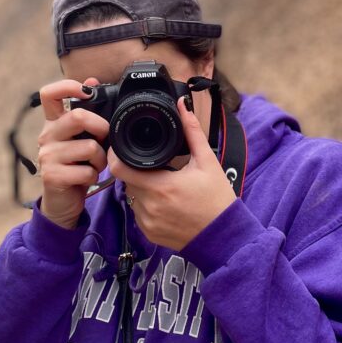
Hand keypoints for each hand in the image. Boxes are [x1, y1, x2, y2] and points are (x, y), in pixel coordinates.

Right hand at [37, 77, 108, 228]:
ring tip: (94, 165)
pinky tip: (87, 178)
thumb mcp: (82, 138)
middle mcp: (46, 136)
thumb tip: (93, 80)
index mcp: (53, 123)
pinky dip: (93, 176)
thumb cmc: (76, 166)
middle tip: (104, 140)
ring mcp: (47, 156)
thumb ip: (87, 113)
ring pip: (89, 147)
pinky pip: (86, 170)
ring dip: (101, 159)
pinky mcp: (52, 175)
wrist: (63, 201)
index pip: (50, 94)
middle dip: (101, 128)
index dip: (68, 86)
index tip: (86, 90)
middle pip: (78, 116)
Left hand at [107, 96, 236, 250]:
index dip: (117, 156)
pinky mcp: (149, 234)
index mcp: (160, 186)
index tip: (122, 148)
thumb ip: (192, 132)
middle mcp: (149, 206)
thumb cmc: (217, 200)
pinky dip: (146, 206)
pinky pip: (138, 214)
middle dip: (135, 171)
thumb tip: (182, 106)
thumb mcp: (207, 162)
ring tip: (162, 184)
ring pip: (131, 197)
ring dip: (140, 188)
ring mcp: (147, 222)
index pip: (120, 169)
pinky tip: (165, 202)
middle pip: (126, 181)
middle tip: (153, 166)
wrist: (224, 236)